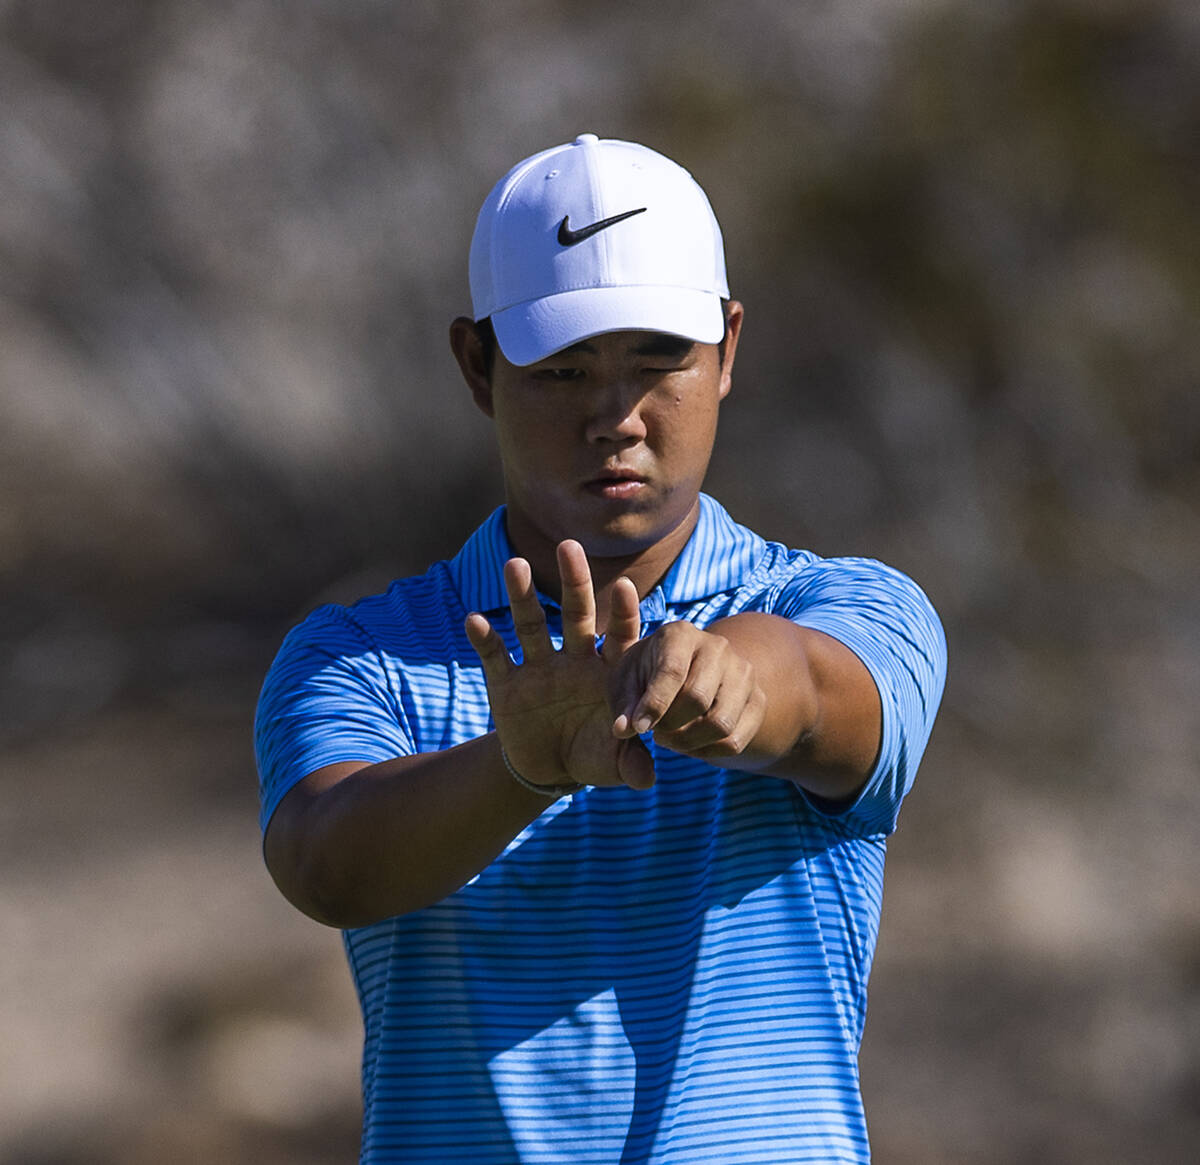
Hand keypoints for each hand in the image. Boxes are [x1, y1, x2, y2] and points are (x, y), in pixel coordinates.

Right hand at [464, 541, 655, 790]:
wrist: (551, 769)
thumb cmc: (595, 755)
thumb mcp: (614, 764)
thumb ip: (631, 765)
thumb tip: (647, 780)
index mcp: (608, 671)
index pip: (619, 636)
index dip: (622, 614)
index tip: (627, 587)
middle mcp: (574, 659)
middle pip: (576, 614)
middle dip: (574, 581)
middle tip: (570, 546)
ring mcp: (539, 667)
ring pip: (531, 624)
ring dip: (522, 596)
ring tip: (515, 564)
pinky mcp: (506, 683)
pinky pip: (495, 657)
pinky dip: (484, 639)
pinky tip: (474, 619)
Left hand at [610, 621, 767, 762]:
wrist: (687, 671)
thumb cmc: (647, 674)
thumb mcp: (626, 681)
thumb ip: (624, 705)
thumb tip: (623, 730)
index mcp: (680, 634)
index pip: (672, 671)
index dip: (653, 706)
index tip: (638, 730)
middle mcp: (717, 647)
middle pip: (698, 698)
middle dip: (670, 726)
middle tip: (654, 733)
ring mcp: (743, 673)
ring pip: (720, 723)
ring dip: (688, 742)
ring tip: (669, 739)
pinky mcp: (757, 700)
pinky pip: (735, 740)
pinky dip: (707, 752)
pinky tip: (689, 744)